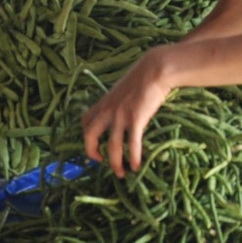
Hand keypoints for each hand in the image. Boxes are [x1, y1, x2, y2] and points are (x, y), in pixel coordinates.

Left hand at [81, 49, 172, 176]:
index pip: (86, 121)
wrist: (156, 69)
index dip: (86, 137)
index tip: (94, 147)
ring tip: (121, 173)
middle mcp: (107, 110)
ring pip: (112, 146)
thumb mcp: (124, 88)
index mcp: (104, 102)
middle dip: (92, 153)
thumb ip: (119, 101)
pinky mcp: (135, 119)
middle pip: (90, 136)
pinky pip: (132, 143)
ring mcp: (120, 115)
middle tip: (102, 163)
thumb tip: (124, 111)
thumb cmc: (144, 76)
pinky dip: (133, 157)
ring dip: (115, 163)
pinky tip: (137, 166)